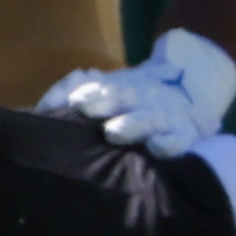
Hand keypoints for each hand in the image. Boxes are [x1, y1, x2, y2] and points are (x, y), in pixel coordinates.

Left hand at [38, 28, 235, 157]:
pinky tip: (154, 147)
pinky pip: (177, 142)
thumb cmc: (129, 102)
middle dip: (106, 101)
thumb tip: (50, 101)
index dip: (89, 93)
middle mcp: (140, 102)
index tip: (74, 101)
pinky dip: (167, 144)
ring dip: (131, 124)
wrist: (185, 99)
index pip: (102, 88)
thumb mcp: (105, 90)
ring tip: (114, 131)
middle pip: (123, 98)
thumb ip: (71, 93)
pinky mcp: (183, 137)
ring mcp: (162, 119)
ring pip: (148, 119)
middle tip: (87, 109)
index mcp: (118, 90)